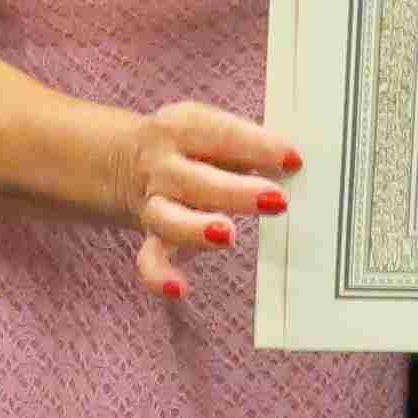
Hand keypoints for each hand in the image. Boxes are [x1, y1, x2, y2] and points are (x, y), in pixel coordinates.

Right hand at [120, 99, 298, 299]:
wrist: (123, 161)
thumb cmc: (190, 147)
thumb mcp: (211, 131)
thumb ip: (248, 146)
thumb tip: (295, 165)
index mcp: (182, 128)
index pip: (220, 133)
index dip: (257, 145)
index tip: (293, 160)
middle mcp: (164, 165)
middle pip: (197, 178)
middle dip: (237, 191)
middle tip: (276, 201)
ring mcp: (155, 202)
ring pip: (168, 218)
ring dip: (197, 229)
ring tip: (228, 237)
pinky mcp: (152, 236)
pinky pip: (150, 258)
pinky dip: (160, 275)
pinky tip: (179, 288)